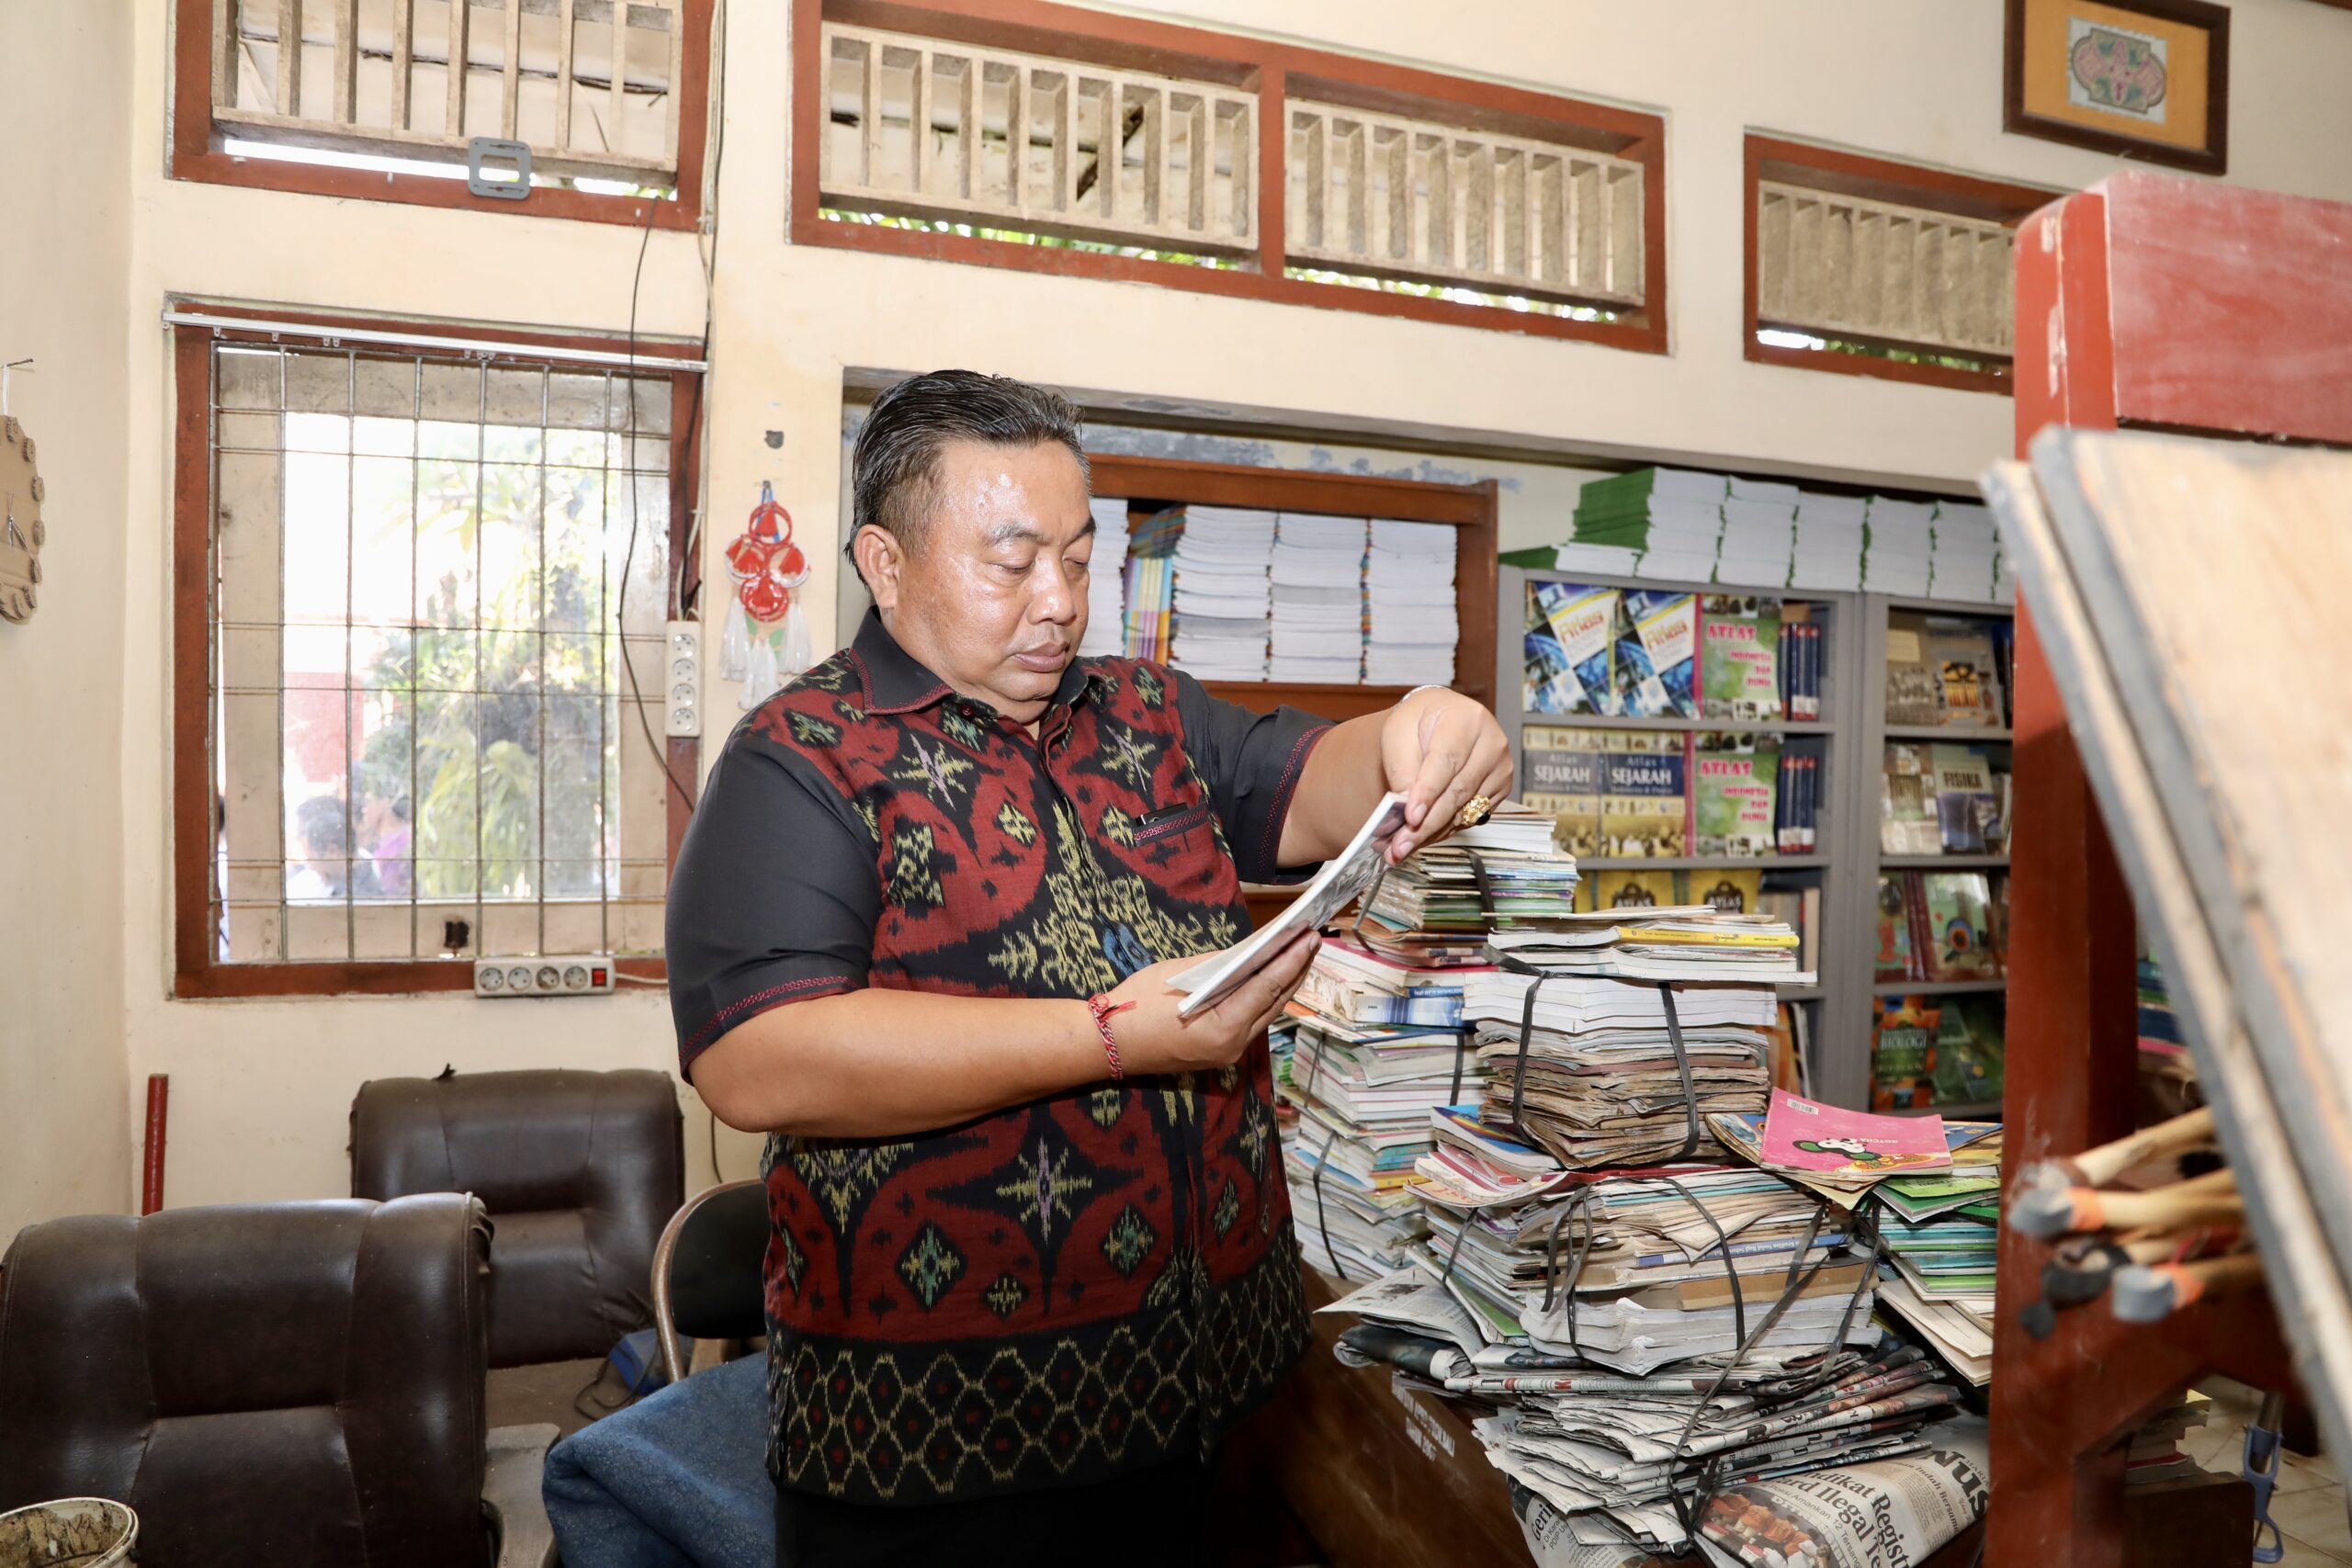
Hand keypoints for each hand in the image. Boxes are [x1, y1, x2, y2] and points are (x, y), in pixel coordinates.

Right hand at [1096, 930, 1318, 1075]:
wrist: (1108, 1043)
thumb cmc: (1137, 1004)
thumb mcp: (1178, 975)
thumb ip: (1219, 966)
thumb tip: (1250, 951)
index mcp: (1222, 1028)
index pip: (1267, 988)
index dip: (1291, 960)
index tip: (1309, 936)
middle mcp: (1233, 1046)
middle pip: (1274, 1003)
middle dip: (1295, 970)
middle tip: (1312, 939)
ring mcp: (1228, 1053)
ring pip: (1266, 1013)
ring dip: (1283, 983)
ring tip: (1300, 953)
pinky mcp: (1220, 1051)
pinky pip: (1251, 1020)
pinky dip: (1264, 997)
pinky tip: (1273, 976)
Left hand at [1380, 688, 1512, 860]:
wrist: (1442, 717)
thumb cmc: (1420, 722)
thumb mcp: (1400, 734)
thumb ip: (1402, 769)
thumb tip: (1406, 809)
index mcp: (1467, 721)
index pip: (1447, 762)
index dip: (1428, 792)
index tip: (1410, 817)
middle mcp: (1491, 744)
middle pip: (1457, 792)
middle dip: (1425, 824)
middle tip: (1398, 847)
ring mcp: (1500, 768)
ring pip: (1464, 811)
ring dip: (1432, 833)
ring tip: (1401, 847)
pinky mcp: (1500, 788)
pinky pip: (1470, 817)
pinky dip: (1444, 830)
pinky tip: (1421, 836)